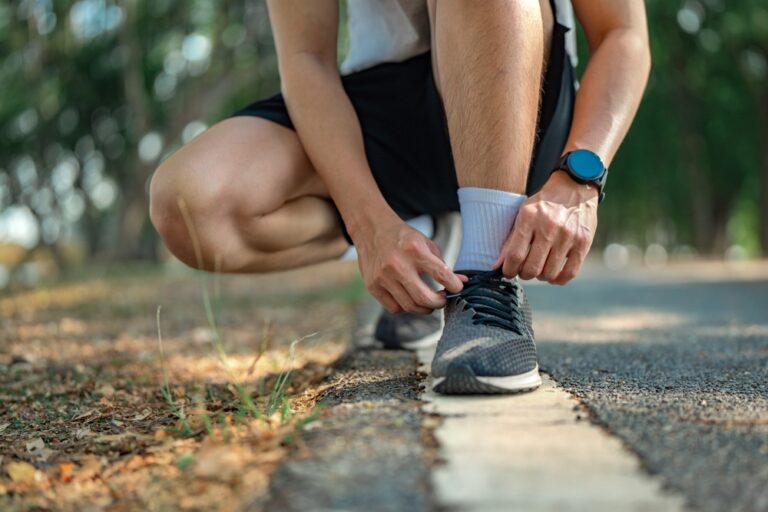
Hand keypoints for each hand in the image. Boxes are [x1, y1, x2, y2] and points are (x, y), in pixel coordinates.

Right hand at [354, 216, 465, 313]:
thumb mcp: (426, 243)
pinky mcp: (373, 286)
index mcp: (414, 250)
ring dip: (425, 308)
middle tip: (443, 299)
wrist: (372, 229)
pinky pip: (394, 308)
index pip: (441, 274)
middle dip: (439, 303)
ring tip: (429, 302)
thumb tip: (463, 283)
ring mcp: (383, 277)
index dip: (454, 285)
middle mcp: (397, 265)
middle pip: (424, 298)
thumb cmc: (403, 238)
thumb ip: (443, 264)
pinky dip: (406, 308)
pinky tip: (410, 299)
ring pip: (410, 306)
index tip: (457, 288)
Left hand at [495, 170, 597, 284]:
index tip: (509, 272)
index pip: (515, 256)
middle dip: (525, 275)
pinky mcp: (583, 242)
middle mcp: (549, 227)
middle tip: (525, 271)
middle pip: (532, 268)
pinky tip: (554, 276)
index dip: (509, 270)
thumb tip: (497, 266)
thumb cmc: (544, 204)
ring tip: (540, 269)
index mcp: (529, 218)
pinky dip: (559, 279)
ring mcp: (567, 236)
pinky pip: (570, 272)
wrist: (574, 187)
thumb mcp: (523, 214)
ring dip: (541, 277)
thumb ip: (511, 240)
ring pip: (549, 273)